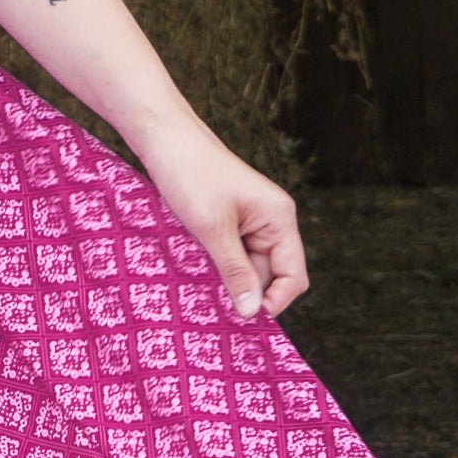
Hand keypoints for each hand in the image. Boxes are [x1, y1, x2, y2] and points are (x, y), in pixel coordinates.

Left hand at [133, 115, 308, 320]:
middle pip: (269, 276)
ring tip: (199, 284)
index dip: (274, 301)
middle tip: (213, 305)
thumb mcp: (212, 229)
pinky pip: (230, 255)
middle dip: (245, 292)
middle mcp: (272, 222)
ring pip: (246, 268)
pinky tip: (196, 271)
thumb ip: (234, 271)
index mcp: (279, 218)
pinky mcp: (229, 222)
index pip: (293, 275)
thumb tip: (251, 311)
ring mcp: (250, 222)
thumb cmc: (191, 175)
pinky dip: (215, 266)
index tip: (244, 318)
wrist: (164, 139)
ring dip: (227, 280)